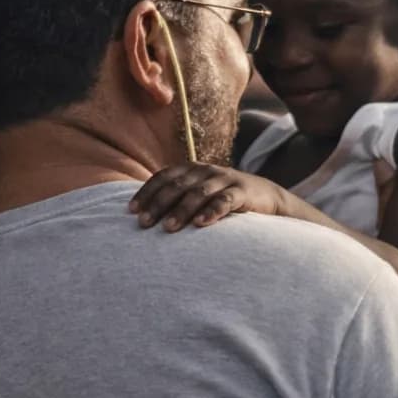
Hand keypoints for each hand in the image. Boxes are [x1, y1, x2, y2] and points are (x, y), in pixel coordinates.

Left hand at [130, 163, 287, 231]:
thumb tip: (142, 215)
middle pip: (177, 185)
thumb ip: (177, 198)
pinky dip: (212, 211)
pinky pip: (225, 200)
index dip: (147, 192)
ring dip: (181, 210)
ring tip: (168, 228)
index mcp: (191, 169)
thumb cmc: (223, 198)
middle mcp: (205, 171)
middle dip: (158, 204)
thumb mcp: (199, 193)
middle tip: (143, 223)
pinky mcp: (243, 191)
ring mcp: (225, 179)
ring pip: (198, 193)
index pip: (164, 176)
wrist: (265, 196)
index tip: (131, 211)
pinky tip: (201, 224)